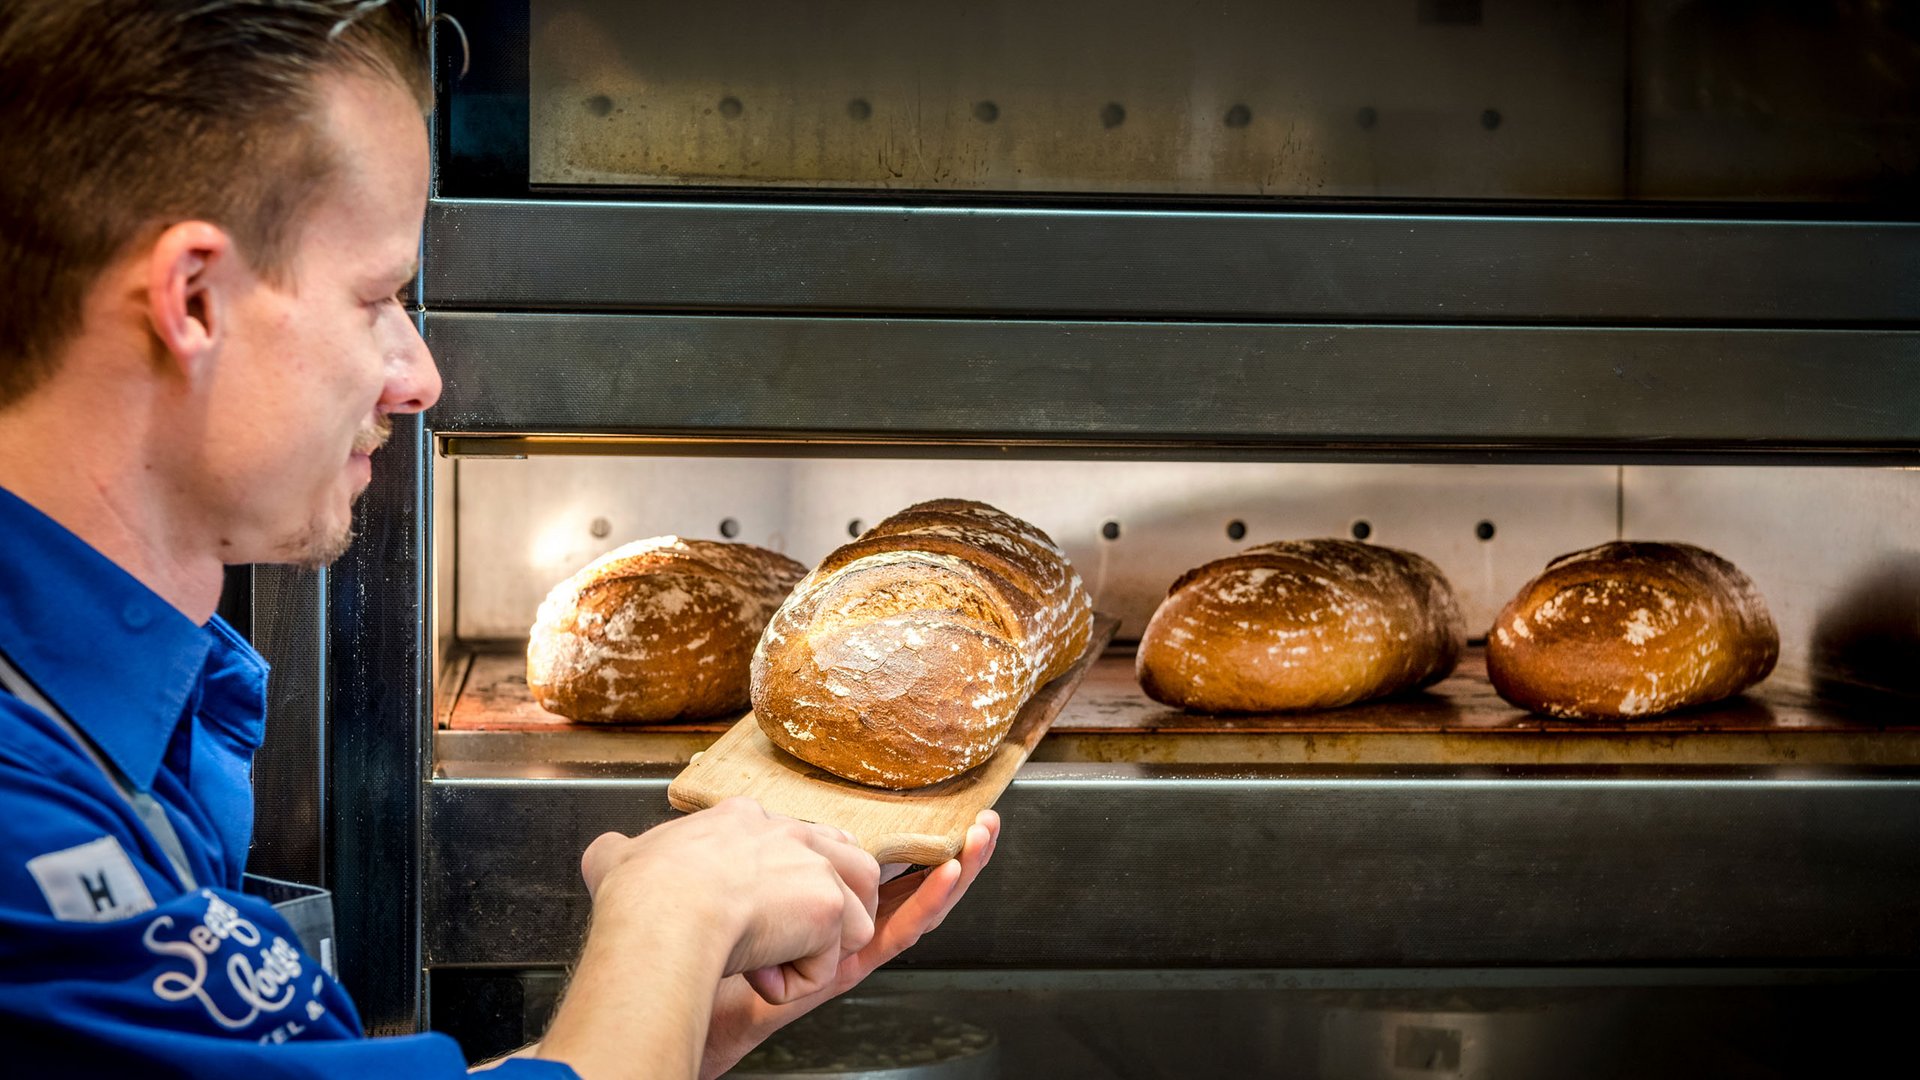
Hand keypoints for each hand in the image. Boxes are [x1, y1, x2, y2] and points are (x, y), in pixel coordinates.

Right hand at [580, 797, 880, 1003]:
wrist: (661, 915)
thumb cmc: (639, 893)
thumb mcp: (617, 857)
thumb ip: (620, 852)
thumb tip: (606, 853)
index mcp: (742, 820)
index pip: (795, 837)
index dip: (785, 884)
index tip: (751, 912)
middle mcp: (788, 833)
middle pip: (847, 868)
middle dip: (827, 913)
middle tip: (783, 942)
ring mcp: (814, 867)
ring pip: (852, 918)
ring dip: (815, 952)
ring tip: (771, 962)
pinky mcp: (827, 908)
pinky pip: (824, 967)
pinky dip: (792, 985)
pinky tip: (756, 979)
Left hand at [698, 810, 1000, 1079]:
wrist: (676, 988)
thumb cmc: (691, 935)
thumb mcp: (723, 878)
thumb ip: (738, 855)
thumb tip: (729, 818)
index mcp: (818, 899)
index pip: (876, 862)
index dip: (911, 835)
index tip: (935, 803)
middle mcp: (841, 925)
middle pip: (909, 883)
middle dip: (951, 849)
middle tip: (983, 821)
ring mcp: (847, 948)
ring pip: (916, 907)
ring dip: (956, 871)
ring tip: (983, 838)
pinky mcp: (845, 970)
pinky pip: (896, 934)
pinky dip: (928, 902)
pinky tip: (952, 872)